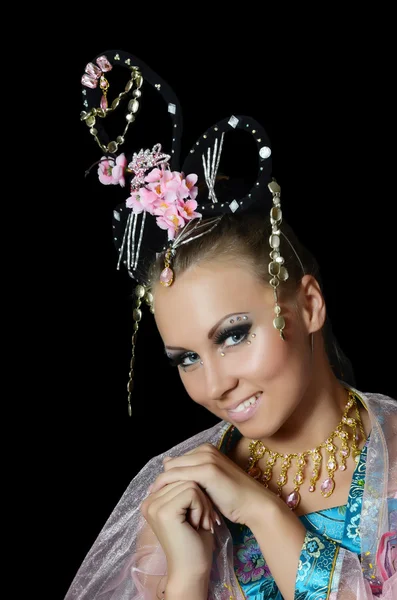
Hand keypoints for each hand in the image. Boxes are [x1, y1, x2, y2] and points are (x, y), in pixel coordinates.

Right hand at [141, 479, 217, 581]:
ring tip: (199, 524)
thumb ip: (181, 485)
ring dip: (203, 504)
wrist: (192, 570)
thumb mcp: (188, 507)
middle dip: (200, 498)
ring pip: (191, 483)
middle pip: (185, 478)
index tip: (197, 517)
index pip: (179, 477)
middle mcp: (149, 501)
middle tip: (201, 522)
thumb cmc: (195, 540)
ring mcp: (154, 505)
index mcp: (152, 500)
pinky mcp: (165, 511)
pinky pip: (192, 492)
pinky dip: (202, 508)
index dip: (195, 493)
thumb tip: (171, 460)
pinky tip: (197, 525)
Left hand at [149, 443, 279, 524]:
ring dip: (166, 488)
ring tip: (167, 506)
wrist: (254, 505)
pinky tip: (169, 503)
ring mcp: (207, 458)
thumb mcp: (207, 483)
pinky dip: (170, 489)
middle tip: (165, 505)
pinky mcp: (207, 470)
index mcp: (205, 450)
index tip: (165, 499)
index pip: (175, 463)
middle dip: (166, 485)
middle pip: (171, 466)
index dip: (169, 481)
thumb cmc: (232, 497)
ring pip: (172, 470)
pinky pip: (178, 477)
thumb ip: (190, 473)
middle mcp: (205, 450)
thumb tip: (166, 463)